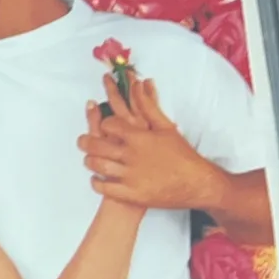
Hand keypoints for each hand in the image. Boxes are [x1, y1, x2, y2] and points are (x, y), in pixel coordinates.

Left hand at [79, 74, 202, 209]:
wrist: (197, 184)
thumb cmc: (183, 155)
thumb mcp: (166, 127)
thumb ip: (149, 105)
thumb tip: (141, 83)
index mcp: (138, 137)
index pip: (109, 124)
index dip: (102, 122)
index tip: (102, 124)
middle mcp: (131, 156)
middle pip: (97, 145)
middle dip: (85, 142)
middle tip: (81, 141)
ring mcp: (130, 176)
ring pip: (98, 166)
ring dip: (89, 161)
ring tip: (88, 158)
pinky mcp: (132, 194)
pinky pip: (105, 188)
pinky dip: (96, 183)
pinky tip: (96, 179)